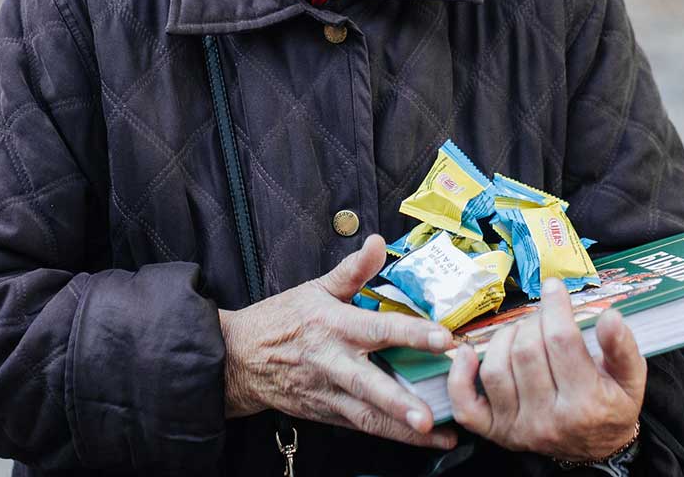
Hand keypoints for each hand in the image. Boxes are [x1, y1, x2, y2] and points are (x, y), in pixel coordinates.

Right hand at [220, 234, 458, 449]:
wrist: (239, 360)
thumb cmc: (281, 320)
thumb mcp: (315, 288)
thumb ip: (352, 270)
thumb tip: (376, 241)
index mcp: (333, 325)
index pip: (377, 330)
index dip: (411, 334)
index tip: (444, 339)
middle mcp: (332, 362)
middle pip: (369, 384)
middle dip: (401, 402)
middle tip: (431, 416)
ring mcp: (329, 393)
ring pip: (368, 417)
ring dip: (403, 431)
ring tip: (439, 437)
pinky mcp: (327, 414)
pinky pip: (362, 426)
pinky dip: (392, 435)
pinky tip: (421, 440)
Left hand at [446, 278, 643, 460]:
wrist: (596, 449)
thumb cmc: (612, 406)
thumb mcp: (631, 379)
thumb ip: (623, 348)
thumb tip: (611, 316)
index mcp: (585, 405)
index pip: (561, 343)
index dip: (556, 308)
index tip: (553, 287)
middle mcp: (547, 421)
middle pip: (527, 352)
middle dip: (534, 321)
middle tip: (545, 316)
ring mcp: (517, 428)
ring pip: (496, 369)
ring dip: (504, 338)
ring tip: (522, 332)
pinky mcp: (495, 432)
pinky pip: (465, 405)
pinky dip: (460, 376)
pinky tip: (470, 353)